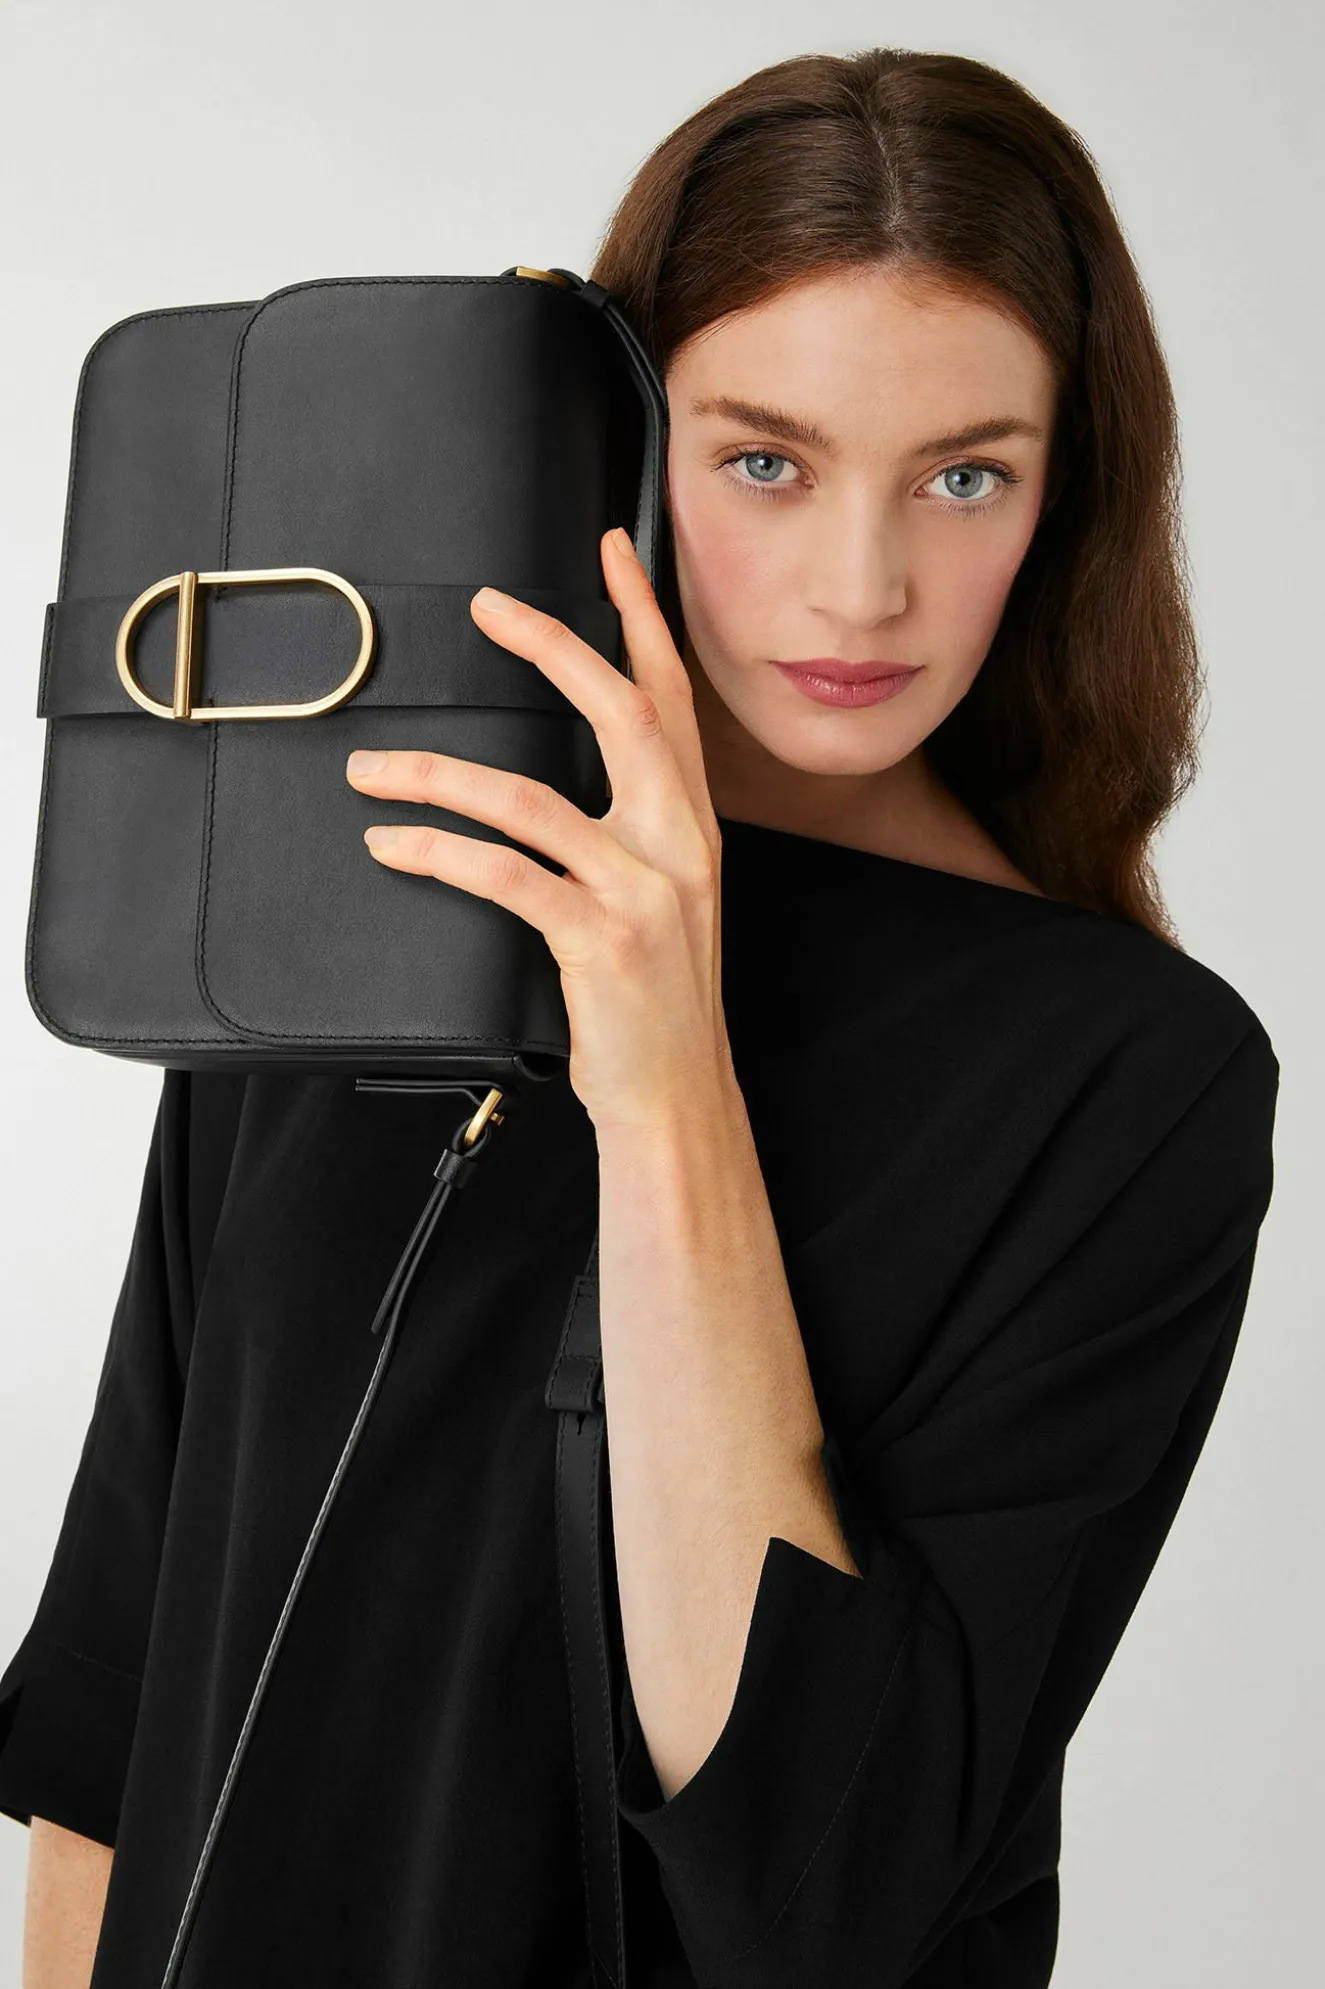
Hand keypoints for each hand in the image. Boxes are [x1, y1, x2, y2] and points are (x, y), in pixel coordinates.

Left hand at [344, 527, 733, 1135]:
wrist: (676, 1098)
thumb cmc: (652, 1004)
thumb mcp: (658, 903)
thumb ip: (626, 837)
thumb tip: (549, 783)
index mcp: (692, 828)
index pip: (672, 701)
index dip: (642, 621)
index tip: (611, 554)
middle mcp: (678, 846)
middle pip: (622, 714)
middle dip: (555, 647)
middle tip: (489, 607)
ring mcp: (643, 893)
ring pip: (530, 799)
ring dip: (438, 774)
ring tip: (374, 770)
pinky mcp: (599, 941)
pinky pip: (504, 875)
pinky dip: (437, 852)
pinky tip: (393, 845)